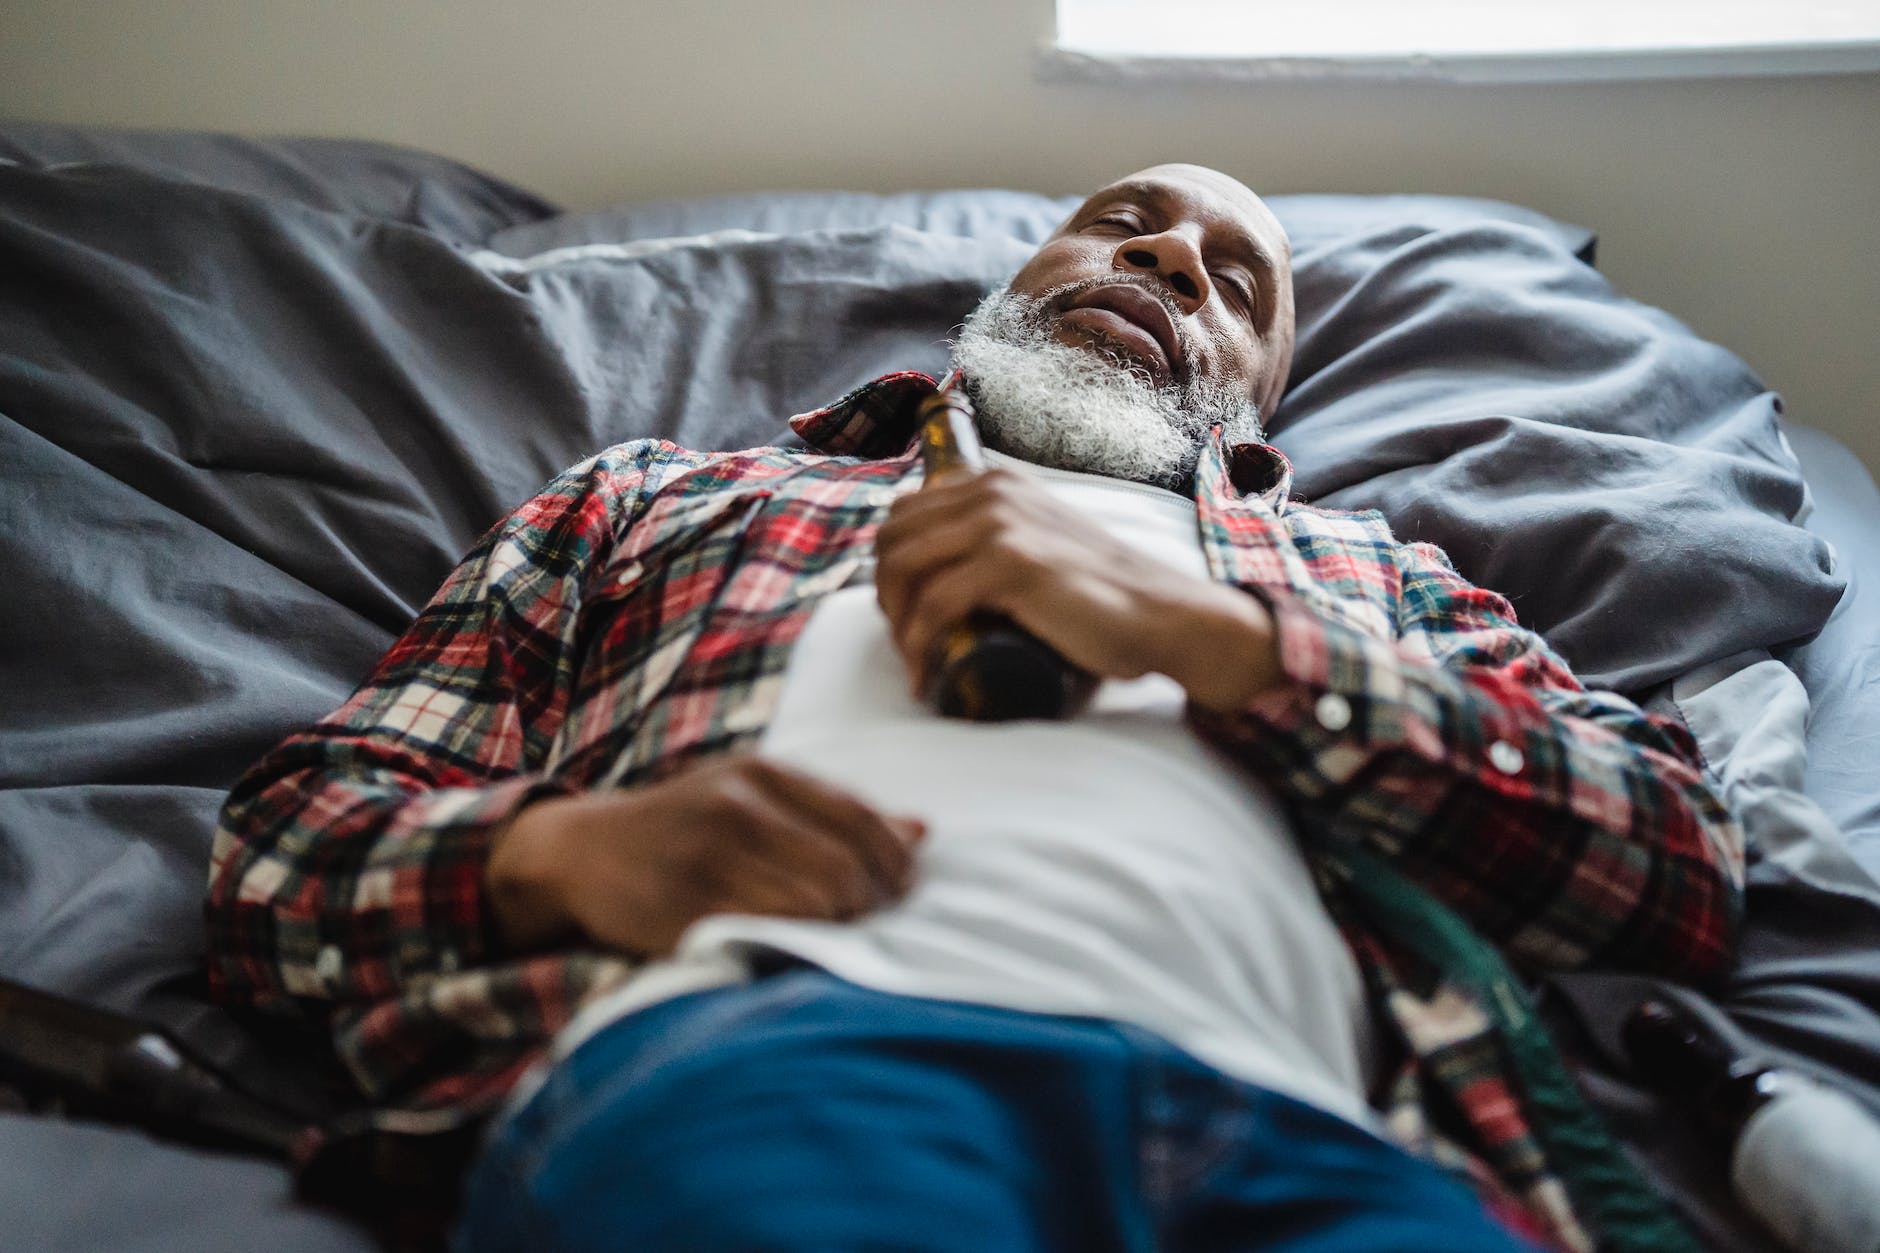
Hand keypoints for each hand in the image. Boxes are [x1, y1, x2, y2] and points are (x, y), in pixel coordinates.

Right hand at [485, 757, 926, 958]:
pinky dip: (789, 952)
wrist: (582, 852)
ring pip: (813, 910)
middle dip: (865, 909)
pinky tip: (785, 951)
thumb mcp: (755, 796)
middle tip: (858, 926)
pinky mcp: (683, 912)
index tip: (897, 893)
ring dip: (831, 936)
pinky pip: (766, 939)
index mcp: (764, 774)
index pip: (864, 821)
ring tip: (823, 940)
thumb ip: (836, 813)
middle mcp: (738, 808)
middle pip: (846, 874)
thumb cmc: (687, 827)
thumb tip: (923, 831)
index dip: (894, 866)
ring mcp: (708, 860)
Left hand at [874, 468, 1281, 711]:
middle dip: (886, 595)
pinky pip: (934, 606)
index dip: (889, 566)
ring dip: (896, 623)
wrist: (1163, 614)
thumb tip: (954, 568)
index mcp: (994, 482)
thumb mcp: (1042, 541)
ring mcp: (1001, 524)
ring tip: (913, 661)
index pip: (905, 514)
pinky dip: (919, 646)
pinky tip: (924, 676)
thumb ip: (1005, 536)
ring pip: (905, 570)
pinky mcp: (1012, 564)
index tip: (903, 612)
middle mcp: (992, 492)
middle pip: (893, 539)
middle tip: (907, 641)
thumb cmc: (1103, 594)